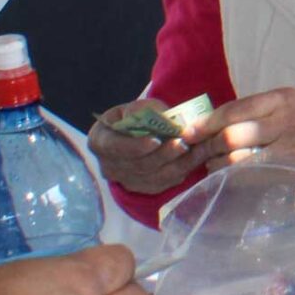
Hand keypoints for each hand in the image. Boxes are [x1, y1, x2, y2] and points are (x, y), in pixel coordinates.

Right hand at [88, 102, 202, 196]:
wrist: (140, 133)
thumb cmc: (135, 117)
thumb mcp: (136, 107)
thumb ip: (145, 111)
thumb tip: (162, 117)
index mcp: (100, 141)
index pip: (114, 147)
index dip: (135, 146)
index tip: (155, 140)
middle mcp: (109, 165)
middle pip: (138, 164)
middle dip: (163, 154)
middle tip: (183, 143)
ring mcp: (125, 180)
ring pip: (154, 177)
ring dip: (177, 163)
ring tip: (195, 150)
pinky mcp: (143, 188)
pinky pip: (164, 183)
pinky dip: (181, 171)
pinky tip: (195, 158)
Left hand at [185, 87, 294, 169]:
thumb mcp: (283, 107)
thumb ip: (252, 112)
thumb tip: (209, 124)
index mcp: (280, 98)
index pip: (234, 110)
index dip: (207, 123)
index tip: (189, 133)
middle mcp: (285, 118)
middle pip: (232, 135)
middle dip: (209, 146)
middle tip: (200, 152)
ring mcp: (289, 145)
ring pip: (238, 159)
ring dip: (218, 165)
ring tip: (213, 164)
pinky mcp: (289, 168)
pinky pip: (251, 174)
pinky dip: (233, 176)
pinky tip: (228, 175)